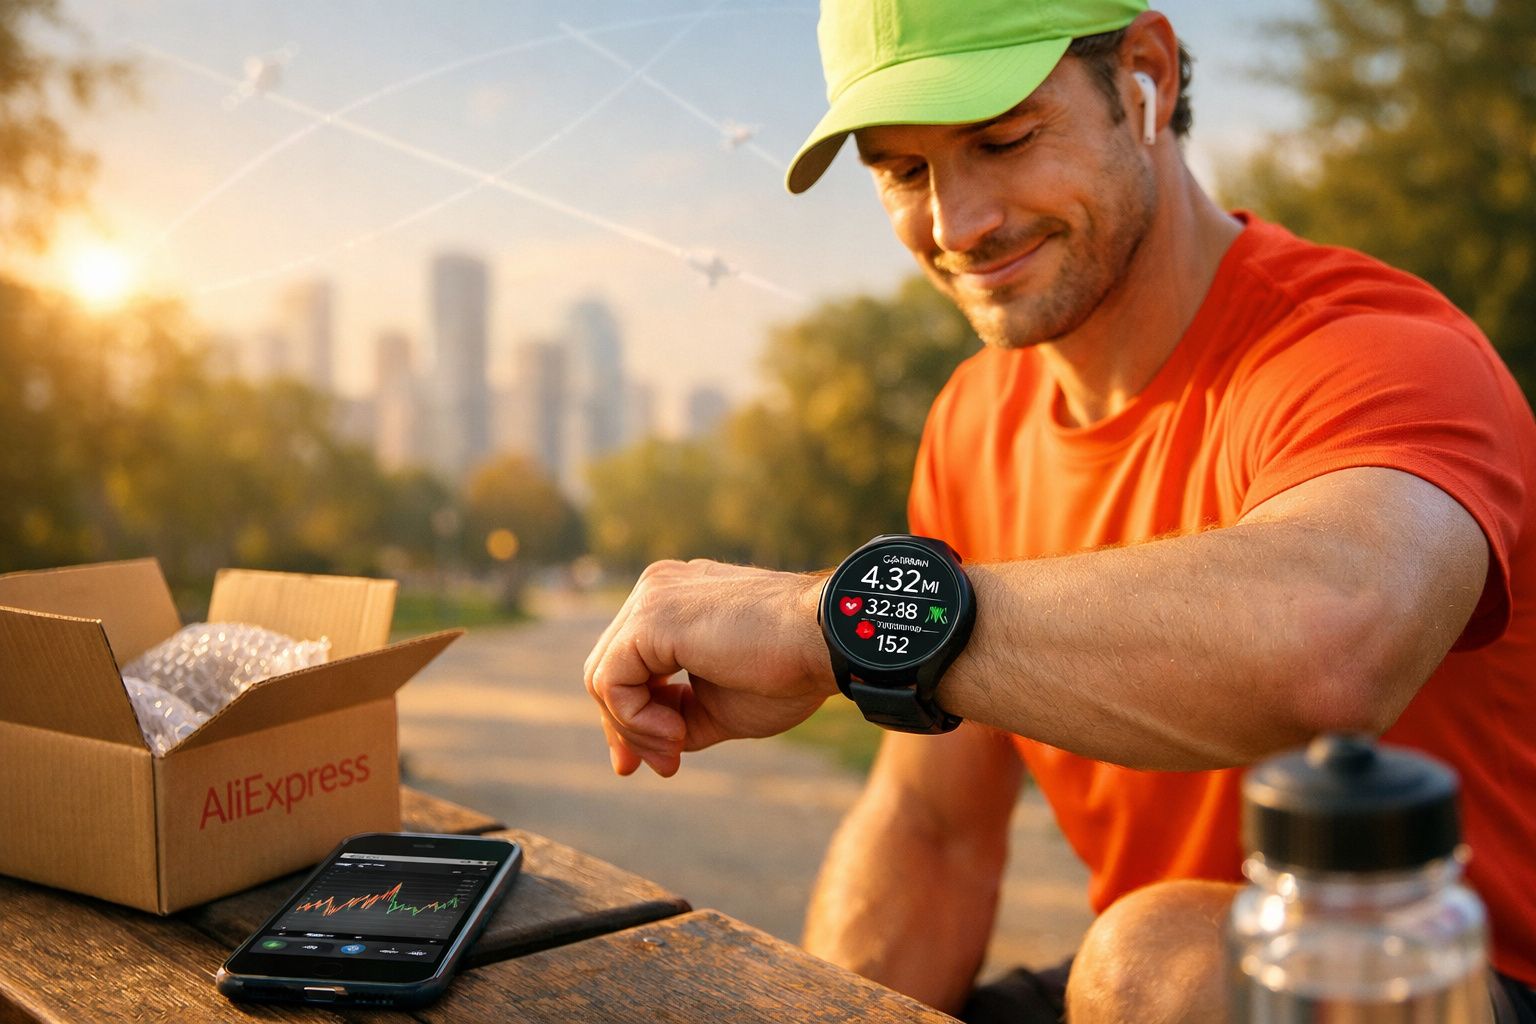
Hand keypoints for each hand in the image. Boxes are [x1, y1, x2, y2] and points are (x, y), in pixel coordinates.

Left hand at [583, 559, 835, 776]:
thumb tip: (645, 747)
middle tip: (663, 765)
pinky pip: (611, 682)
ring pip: (603, 678)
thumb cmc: (788, 670)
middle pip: (609, 670)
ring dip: (635, 729)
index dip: (631, 716)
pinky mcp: (650, 617)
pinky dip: (634, 719)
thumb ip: (678, 716)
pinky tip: (677, 733)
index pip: (629, 662)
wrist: (825, 643)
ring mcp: (651, 598)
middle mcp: (657, 590)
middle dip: (626, 728)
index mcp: (676, 601)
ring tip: (678, 749)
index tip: (658, 759)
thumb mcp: (721, 706)